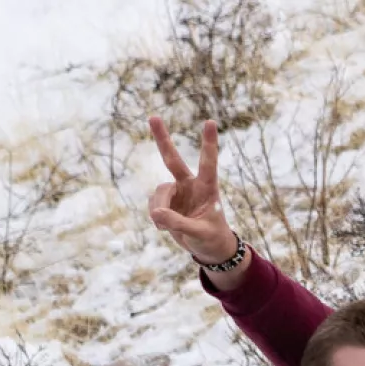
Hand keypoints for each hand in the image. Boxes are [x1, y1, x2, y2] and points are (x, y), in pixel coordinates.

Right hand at [146, 116, 239, 266]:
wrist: (206, 249)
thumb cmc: (211, 239)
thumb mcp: (199, 234)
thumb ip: (179, 224)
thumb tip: (156, 213)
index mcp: (207, 189)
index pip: (208, 163)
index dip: (208, 143)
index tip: (210, 122)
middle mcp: (190, 185)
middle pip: (173, 160)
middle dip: (162, 139)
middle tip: (153, 116)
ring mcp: (176, 192)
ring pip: (158, 193)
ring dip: (159, 209)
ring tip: (166, 225)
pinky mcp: (165, 202)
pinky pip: (153, 205)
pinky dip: (155, 216)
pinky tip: (164, 226)